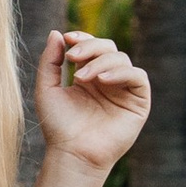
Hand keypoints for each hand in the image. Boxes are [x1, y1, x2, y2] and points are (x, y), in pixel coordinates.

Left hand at [37, 29, 148, 171]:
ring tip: (82, 77)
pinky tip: (103, 79)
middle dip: (91, 47)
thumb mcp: (47, 89)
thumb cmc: (59, 126)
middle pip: (108, 47)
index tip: (67, 40)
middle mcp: (108, 81)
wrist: (72, 153)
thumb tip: (57, 33)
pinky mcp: (139, 102)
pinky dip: (122, 72)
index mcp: (89, 76)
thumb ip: (50, 61)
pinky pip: (138, 76)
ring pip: (122, 59)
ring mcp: (124, 90)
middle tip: (72, 58)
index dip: (83, 38)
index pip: (92, 46)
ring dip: (101, 62)